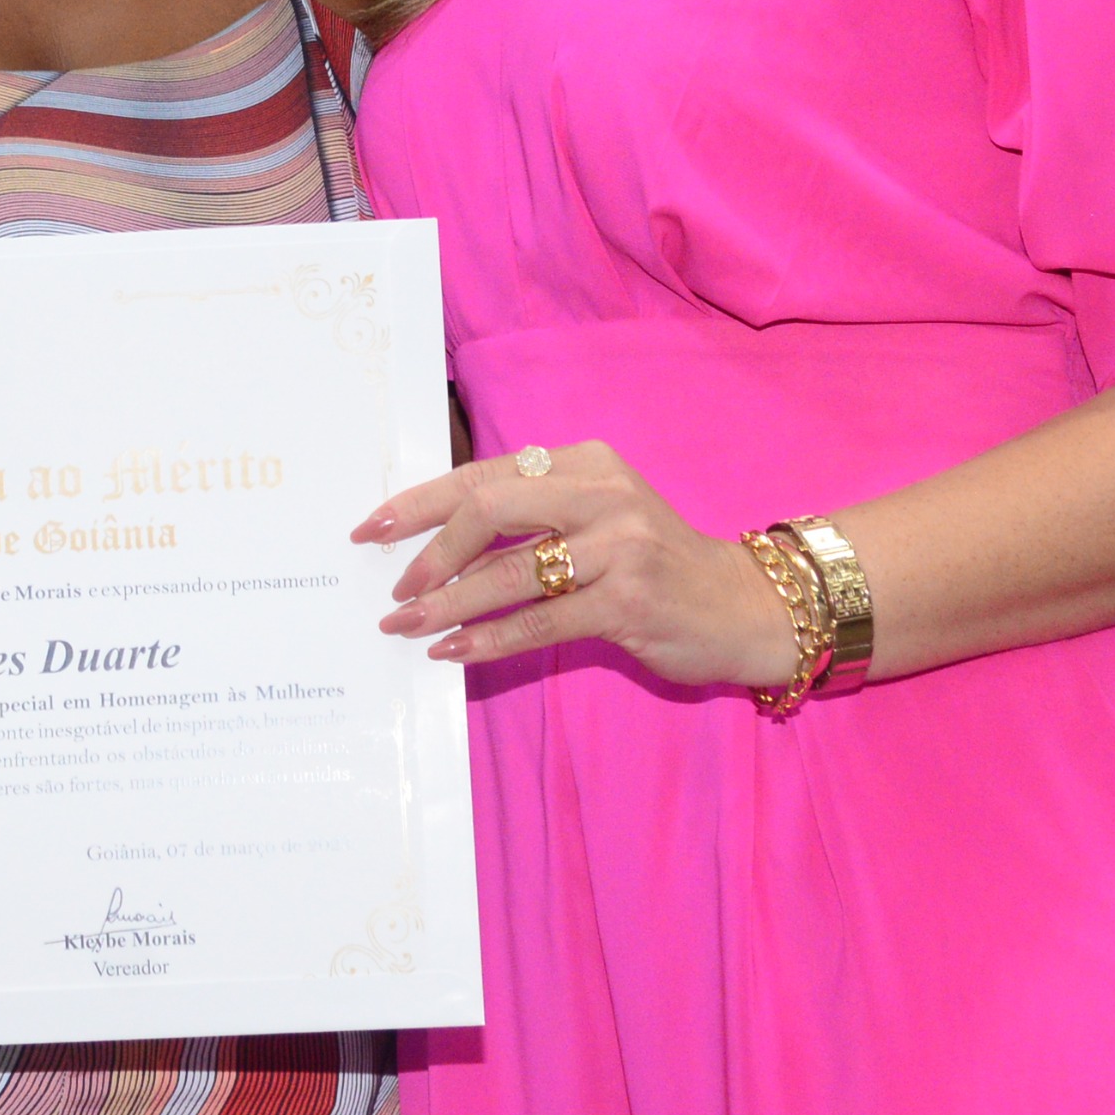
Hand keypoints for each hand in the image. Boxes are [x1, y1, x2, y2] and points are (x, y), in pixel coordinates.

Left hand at [356, 437, 797, 685]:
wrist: (742, 606)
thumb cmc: (654, 565)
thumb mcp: (598, 517)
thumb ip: (532, 514)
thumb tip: (434, 540)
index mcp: (585, 463)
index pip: (484, 475)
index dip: (420, 502)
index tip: (372, 528)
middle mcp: (602, 494)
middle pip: (489, 508)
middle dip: (429, 548)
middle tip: (395, 585)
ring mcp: (620, 547)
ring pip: (509, 571)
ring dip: (448, 602)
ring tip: (405, 624)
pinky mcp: (629, 602)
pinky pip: (540, 621)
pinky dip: (489, 638)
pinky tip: (454, 652)